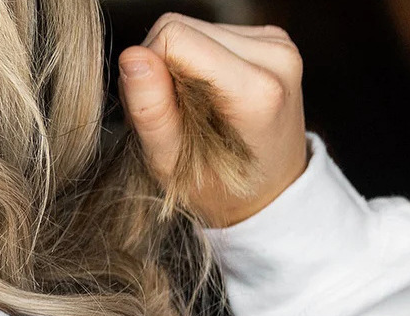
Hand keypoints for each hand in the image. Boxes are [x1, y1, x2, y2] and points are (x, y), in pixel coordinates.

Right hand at [118, 15, 307, 228]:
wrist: (271, 194)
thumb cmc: (222, 191)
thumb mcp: (173, 167)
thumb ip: (152, 112)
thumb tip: (131, 57)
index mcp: (255, 93)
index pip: (175, 39)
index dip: (149, 72)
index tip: (155, 112)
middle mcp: (274, 57)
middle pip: (183, 27)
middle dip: (162, 68)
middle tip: (172, 116)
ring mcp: (278, 43)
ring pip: (195, 26)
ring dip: (179, 65)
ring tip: (190, 111)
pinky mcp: (274, 37)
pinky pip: (213, 32)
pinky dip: (198, 62)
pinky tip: (206, 97)